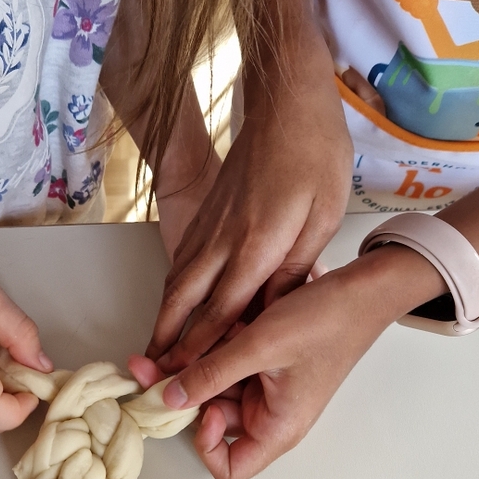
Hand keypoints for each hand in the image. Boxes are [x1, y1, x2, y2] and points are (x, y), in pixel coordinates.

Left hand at [142, 245, 444, 478]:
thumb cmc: (327, 322)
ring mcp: (266, 389)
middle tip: (150, 364)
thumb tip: (168, 398)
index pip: (230, 469)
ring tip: (176, 340)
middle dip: (182, 393)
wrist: (362, 289)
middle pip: (213, 420)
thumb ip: (211, 373)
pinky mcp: (264, 365)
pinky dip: (212, 350)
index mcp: (277, 427)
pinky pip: (227, 365)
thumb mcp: (260, 346)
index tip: (196, 406)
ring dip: (194, 366)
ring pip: (214, 388)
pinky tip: (201, 327)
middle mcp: (270, 415)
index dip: (204, 445)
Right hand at [147, 29, 352, 370]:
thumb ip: (297, 267)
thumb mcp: (325, 215)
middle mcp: (225, 239)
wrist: (287, 102)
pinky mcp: (208, 212)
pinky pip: (183, 259)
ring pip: (178, 280)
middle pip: (187, 300)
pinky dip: (172, 289)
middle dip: (168, 340)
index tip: (186, 377)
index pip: (224, 310)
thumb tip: (275, 309)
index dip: (203, 349)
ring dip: (163, 317)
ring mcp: (211, 224)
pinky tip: (172, 303)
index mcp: (258, 244)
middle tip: (153, 371)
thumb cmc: (315, 154)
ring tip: (153, 346)